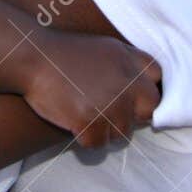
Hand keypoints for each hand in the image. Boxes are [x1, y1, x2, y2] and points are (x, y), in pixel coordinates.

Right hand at [21, 32, 161, 147]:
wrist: (33, 57)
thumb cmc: (65, 54)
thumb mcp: (106, 47)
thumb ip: (129, 65)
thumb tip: (147, 86)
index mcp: (131, 61)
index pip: (158, 80)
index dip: (145, 91)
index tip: (133, 97)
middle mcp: (127, 83)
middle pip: (149, 111)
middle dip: (132, 114)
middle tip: (109, 111)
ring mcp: (110, 104)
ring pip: (122, 133)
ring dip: (105, 129)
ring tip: (83, 113)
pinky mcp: (91, 122)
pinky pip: (98, 144)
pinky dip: (86, 138)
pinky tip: (73, 122)